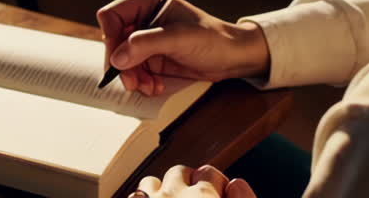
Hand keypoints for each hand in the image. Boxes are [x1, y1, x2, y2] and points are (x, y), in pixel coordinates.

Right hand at [97, 0, 270, 94]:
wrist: (233, 57)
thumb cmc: (214, 39)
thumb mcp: (180, 39)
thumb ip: (146, 44)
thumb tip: (117, 57)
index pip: (112, 15)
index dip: (111, 39)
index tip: (119, 61)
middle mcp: (143, 16)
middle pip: (113, 40)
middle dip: (122, 64)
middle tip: (133, 82)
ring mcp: (145, 36)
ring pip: (120, 59)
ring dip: (132, 77)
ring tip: (150, 86)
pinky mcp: (150, 54)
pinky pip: (132, 70)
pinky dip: (141, 81)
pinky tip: (155, 86)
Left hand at [127, 164, 255, 197]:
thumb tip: (236, 182)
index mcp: (205, 196)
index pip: (211, 174)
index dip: (216, 184)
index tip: (219, 194)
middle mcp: (174, 195)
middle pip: (180, 172)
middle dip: (187, 183)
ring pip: (151, 183)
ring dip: (160, 191)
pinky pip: (133, 196)